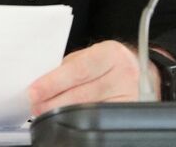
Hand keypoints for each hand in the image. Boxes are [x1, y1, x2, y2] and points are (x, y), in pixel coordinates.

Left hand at [28, 40, 160, 116]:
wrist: (142, 71)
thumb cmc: (110, 62)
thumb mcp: (93, 54)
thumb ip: (70, 66)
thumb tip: (43, 82)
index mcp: (111, 54)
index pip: (78, 70)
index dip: (53, 82)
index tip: (34, 91)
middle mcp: (124, 75)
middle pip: (82, 94)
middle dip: (53, 102)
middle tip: (34, 106)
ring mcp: (129, 98)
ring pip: (89, 111)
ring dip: (63, 114)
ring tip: (45, 112)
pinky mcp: (130, 114)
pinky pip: (99, 121)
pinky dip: (80, 121)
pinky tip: (67, 120)